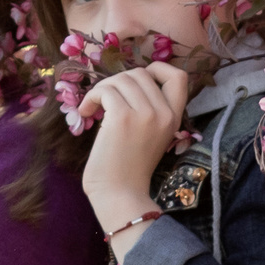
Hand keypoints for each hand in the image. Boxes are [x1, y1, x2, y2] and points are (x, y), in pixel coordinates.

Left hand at [77, 62, 190, 254]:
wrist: (120, 195)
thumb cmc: (129, 169)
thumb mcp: (152, 136)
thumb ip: (150, 110)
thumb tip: (128, 82)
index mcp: (175, 118)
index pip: (179, 76)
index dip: (157, 69)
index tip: (136, 81)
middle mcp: (164, 113)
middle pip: (141, 73)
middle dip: (118, 82)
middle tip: (105, 101)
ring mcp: (145, 113)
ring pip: (121, 79)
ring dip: (102, 90)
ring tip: (93, 109)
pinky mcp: (122, 117)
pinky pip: (105, 91)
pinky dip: (90, 98)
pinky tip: (86, 113)